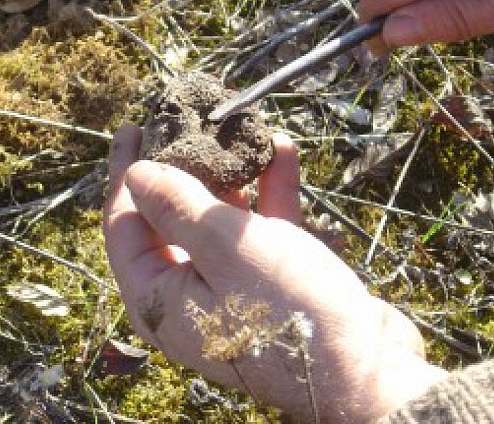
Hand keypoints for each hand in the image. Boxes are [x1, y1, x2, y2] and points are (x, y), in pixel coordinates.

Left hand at [103, 125, 446, 420]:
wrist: (370, 371)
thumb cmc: (287, 309)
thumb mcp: (226, 248)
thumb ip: (177, 207)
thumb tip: (135, 174)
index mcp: (158, 295)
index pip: (123, 224)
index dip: (124, 173)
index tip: (133, 129)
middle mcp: (186, 294)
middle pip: (169, 218)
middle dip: (181, 167)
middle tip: (183, 122)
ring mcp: (229, 287)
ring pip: (217, 220)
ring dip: (231, 175)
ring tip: (236, 128)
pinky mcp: (270, 282)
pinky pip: (259, 231)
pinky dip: (269, 194)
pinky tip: (282, 151)